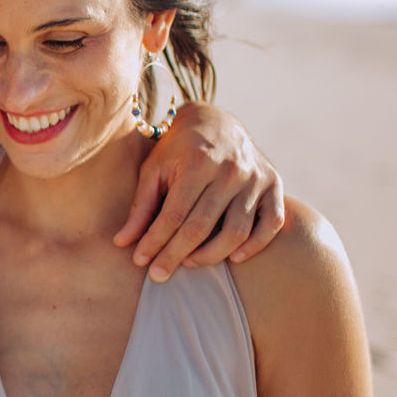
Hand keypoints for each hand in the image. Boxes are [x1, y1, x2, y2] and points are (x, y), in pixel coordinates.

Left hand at [113, 102, 283, 281]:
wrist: (215, 121)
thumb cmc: (177, 149)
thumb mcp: (154, 169)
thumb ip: (141, 206)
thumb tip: (122, 242)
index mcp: (197, 163)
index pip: (174, 215)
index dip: (155, 241)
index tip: (140, 261)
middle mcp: (230, 171)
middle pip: (202, 227)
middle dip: (176, 255)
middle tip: (159, 275)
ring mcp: (255, 178)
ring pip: (236, 231)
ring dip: (211, 256)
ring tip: (188, 264)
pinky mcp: (273, 185)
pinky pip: (271, 223)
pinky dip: (255, 245)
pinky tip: (233, 258)